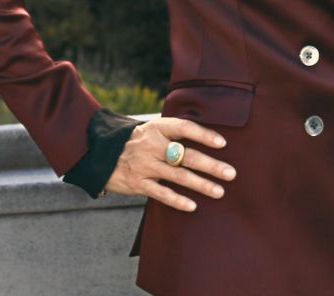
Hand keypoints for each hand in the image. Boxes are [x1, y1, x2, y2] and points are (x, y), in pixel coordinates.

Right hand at [103, 116, 236, 211]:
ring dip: (201, 184)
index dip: (204, 135)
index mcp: (158, 128)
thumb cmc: (138, 140)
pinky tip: (193, 205)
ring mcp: (145, 165)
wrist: (102, 152)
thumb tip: (207, 136)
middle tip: (231, 173)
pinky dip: (177, 200)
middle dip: (210, 165)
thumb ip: (175, 133)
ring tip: (219, 191)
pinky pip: (161, 193)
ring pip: (178, 176)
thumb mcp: (153, 128)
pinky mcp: (138, 183)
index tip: (223, 143)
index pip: (184, 128)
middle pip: (186, 155)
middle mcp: (153, 145)